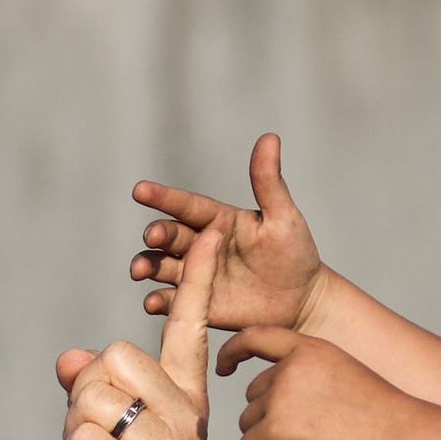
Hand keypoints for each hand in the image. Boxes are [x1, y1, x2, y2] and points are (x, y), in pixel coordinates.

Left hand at [41, 217, 217, 439]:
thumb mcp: (92, 422)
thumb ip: (89, 383)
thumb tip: (72, 358)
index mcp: (185, 399)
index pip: (190, 331)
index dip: (199, 281)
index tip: (213, 231)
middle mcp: (189, 421)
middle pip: (116, 357)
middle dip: (86, 395)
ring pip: (94, 396)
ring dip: (76, 429)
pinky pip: (81, 438)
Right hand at [131, 135, 325, 343]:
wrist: (301, 301)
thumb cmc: (294, 254)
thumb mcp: (284, 217)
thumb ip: (269, 182)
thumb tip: (269, 137)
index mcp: (218, 220)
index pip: (187, 205)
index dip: (163, 197)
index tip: (140, 190)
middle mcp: (200, 244)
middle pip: (170, 235)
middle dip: (157, 234)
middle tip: (152, 236)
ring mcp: (195, 274)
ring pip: (162, 265)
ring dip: (147, 265)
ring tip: (140, 270)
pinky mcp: (195, 303)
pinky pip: (171, 300)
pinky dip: (157, 301)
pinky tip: (153, 303)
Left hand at [234, 329, 411, 439]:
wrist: (400, 436)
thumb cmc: (381, 416)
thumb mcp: (343, 377)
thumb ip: (307, 380)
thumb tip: (270, 410)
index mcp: (309, 348)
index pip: (257, 337)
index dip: (235, 351)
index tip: (224, 367)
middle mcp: (289, 367)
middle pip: (253, 395)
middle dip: (271, 419)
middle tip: (308, 439)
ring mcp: (280, 396)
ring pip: (249, 423)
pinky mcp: (274, 428)